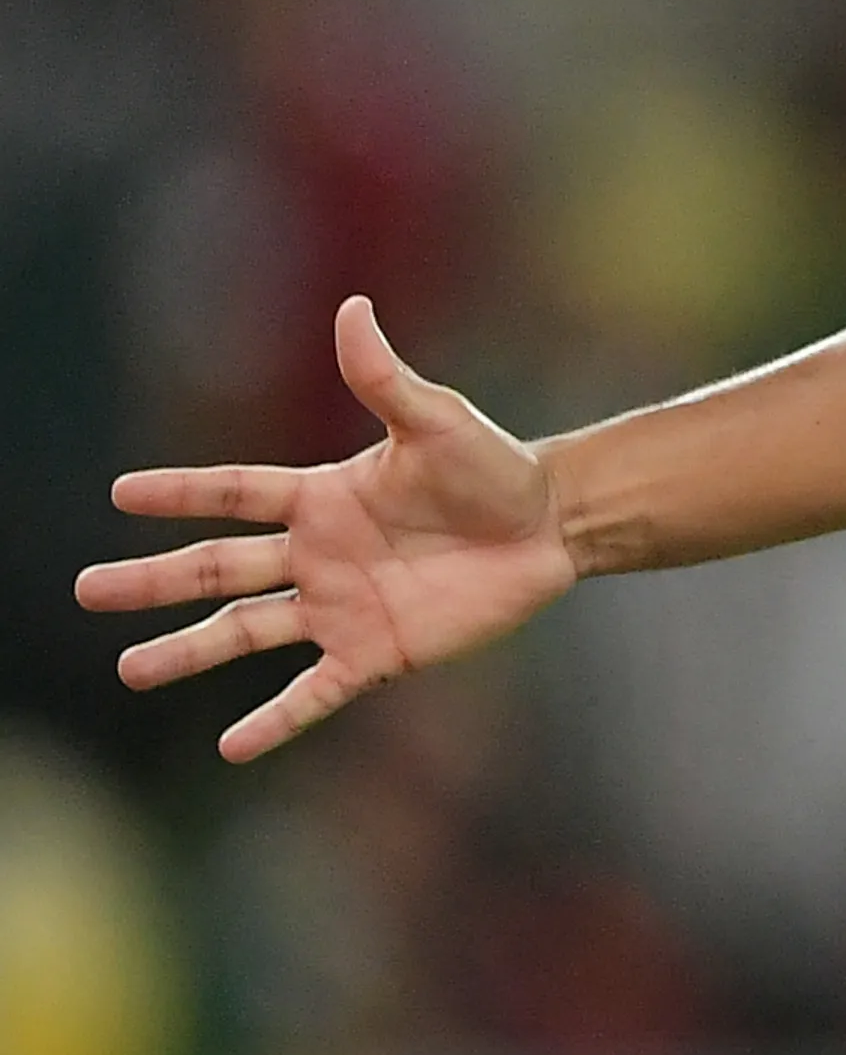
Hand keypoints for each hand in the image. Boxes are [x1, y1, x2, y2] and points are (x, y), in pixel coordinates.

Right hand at [76, 297, 577, 761]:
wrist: (549, 525)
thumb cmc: (494, 467)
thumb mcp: (436, 420)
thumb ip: (383, 378)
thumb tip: (352, 308)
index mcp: (323, 497)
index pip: (236, 495)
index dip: (182, 493)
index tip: (121, 493)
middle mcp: (317, 555)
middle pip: (219, 570)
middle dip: (154, 581)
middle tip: (86, 590)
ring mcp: (339, 608)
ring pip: (246, 634)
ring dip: (188, 653)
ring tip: (131, 669)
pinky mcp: (374, 654)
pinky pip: (313, 693)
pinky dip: (274, 721)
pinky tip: (230, 747)